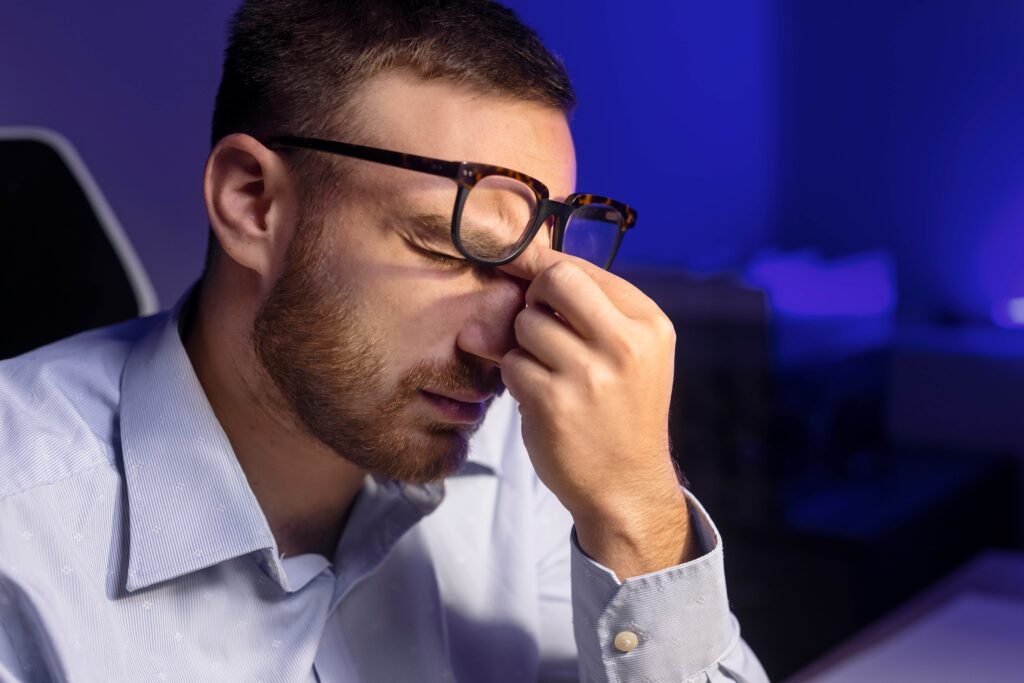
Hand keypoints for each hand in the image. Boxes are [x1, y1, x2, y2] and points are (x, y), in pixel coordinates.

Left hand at [497, 247, 697, 577]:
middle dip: (534, 298)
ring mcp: (589, 373)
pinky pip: (511, 363)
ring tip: (548, 372)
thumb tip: (514, 264)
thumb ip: (583, 310)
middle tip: (538, 326)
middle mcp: (625, 343)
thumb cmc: (621, 412)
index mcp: (648, 323)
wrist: (627, 486)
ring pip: (526, 324)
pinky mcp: (554, 402)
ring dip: (523, 345)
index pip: (583, 268)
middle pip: (555, 281)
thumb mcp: (626, 355)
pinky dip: (516, 378)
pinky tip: (540, 397)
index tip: (523, 273)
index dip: (544, 267)